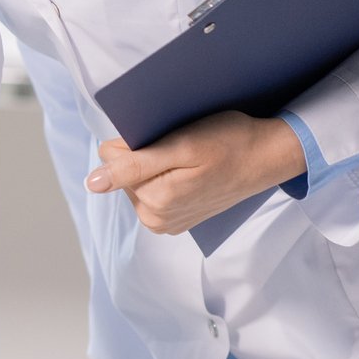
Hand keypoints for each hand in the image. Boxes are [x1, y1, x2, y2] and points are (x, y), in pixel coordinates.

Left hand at [87, 111, 306, 234]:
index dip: (134, 140)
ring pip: (136, 180)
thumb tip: (92, 183)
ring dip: (155, 165)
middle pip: (123, 171)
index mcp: (153, 201)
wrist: (267, 156)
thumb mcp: (180, 147)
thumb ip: (133, 166)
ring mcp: (166, 221)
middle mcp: (155, 218)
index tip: (164, 137)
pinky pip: (152, 189)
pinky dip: (164, 175)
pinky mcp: (175, 218)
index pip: (112, 157)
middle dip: (144, 154)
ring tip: (187, 159)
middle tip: (180, 147)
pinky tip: (188, 170)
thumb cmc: (229, 142)